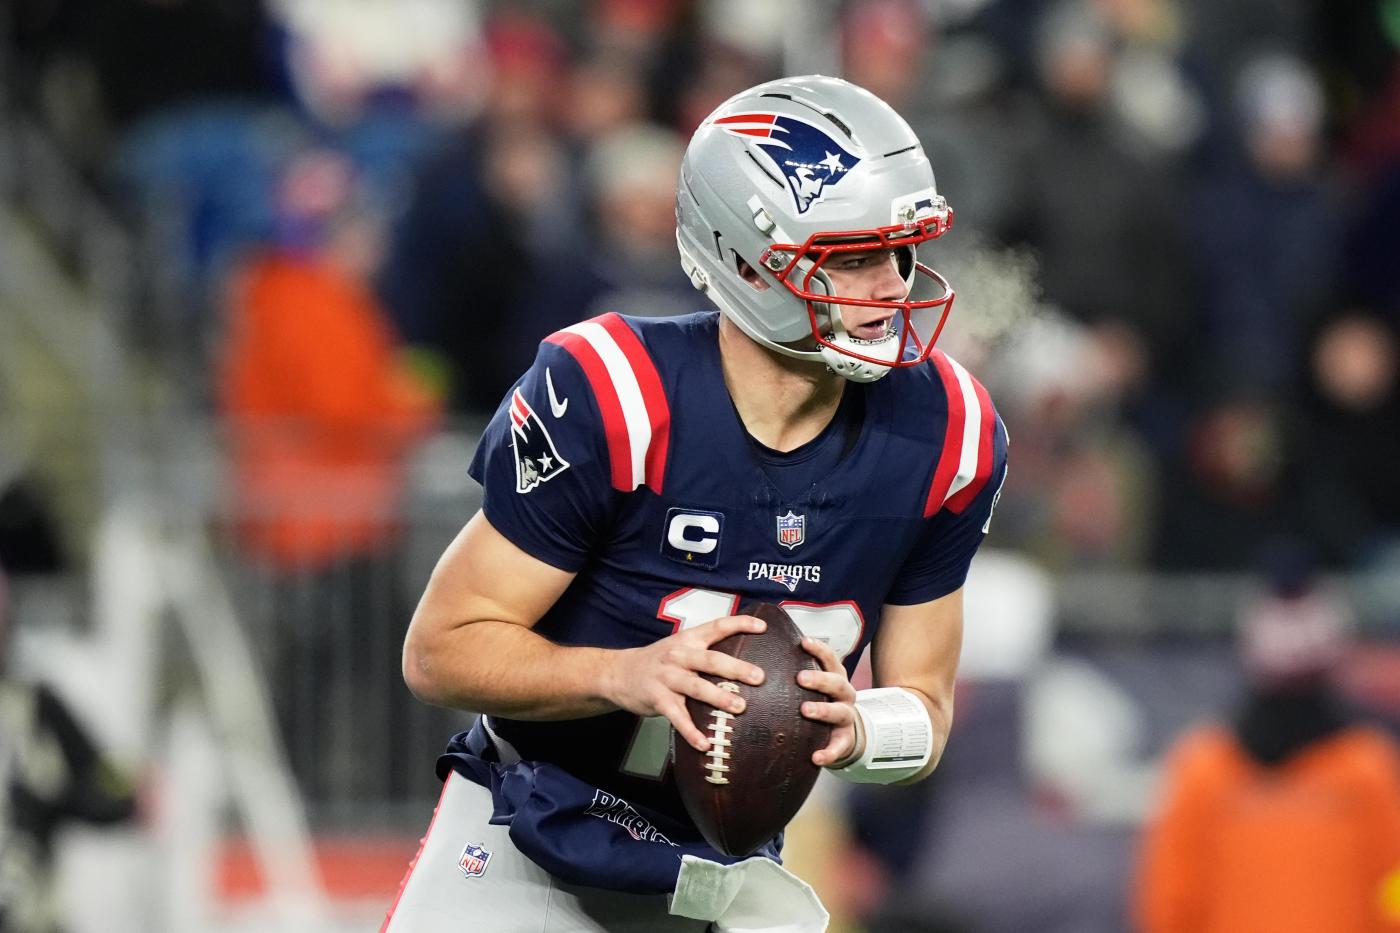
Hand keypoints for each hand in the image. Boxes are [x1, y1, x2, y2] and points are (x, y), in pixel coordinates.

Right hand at [604, 615, 767, 752]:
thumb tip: (744, 660)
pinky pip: (677, 717)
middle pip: (711, 660)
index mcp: (688, 640)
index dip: (739, 624)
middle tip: (759, 677)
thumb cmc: (659, 662)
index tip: (762, 627)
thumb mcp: (680, 647)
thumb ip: (705, 651)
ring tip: (740, 707)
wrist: (619, 673)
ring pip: (697, 687)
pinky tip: (705, 744)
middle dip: (736, 668)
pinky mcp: (658, 700)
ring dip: (719, 698)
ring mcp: (667, 678)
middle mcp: (679, 656)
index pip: (716, 627)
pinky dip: (691, 732)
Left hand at [797, 636, 859, 767]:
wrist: (842, 732)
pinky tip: (816, 757)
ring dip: (823, 710)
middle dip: (820, 679)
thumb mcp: (814, 684)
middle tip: (801, 678)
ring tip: (805, 710)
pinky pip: (838, 747)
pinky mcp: (844, 740)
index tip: (803, 641)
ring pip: (840, 712)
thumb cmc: (820, 701)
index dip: (819, 649)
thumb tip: (761, 651)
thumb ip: (795, 671)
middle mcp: (844, 694)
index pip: (831, 659)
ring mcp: (846, 717)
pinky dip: (829, 752)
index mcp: (835, 677)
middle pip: (837, 683)